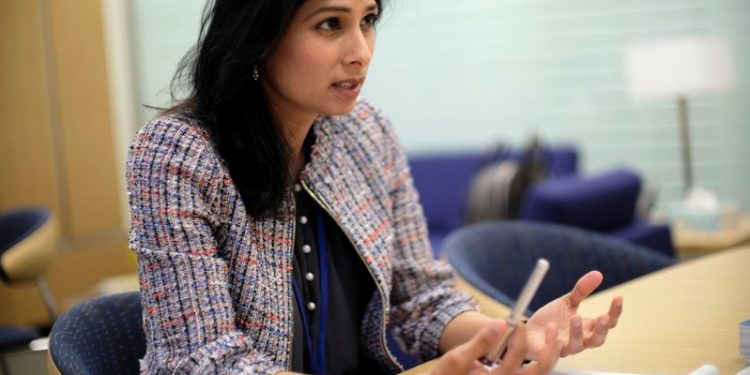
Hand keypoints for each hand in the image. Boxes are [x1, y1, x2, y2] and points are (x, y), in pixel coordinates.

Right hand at [429, 320, 558, 374]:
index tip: (517, 320)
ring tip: (551, 336)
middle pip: (541, 369)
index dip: (520, 333)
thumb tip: (501, 323)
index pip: (518, 353)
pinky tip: (540, 348)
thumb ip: (481, 341)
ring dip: (548, 355)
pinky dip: (539, 361)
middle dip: (550, 347)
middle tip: (552, 328)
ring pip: (541, 373)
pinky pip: (531, 374)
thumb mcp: (459, 358)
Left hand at [525, 271, 622, 358]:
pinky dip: (552, 340)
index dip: (615, 312)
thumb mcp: (567, 302)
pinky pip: (552, 352)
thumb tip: (598, 273)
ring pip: (576, 347)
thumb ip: (581, 291)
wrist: (527, 333)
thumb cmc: (551, 319)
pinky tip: (550, 327)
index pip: (607, 323)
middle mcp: (579, 341)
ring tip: (574, 317)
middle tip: (603, 316)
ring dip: (577, 333)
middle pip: (597, 340)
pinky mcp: (547, 354)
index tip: (618, 297)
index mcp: (587, 328)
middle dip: (601, 330)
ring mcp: (564, 348)